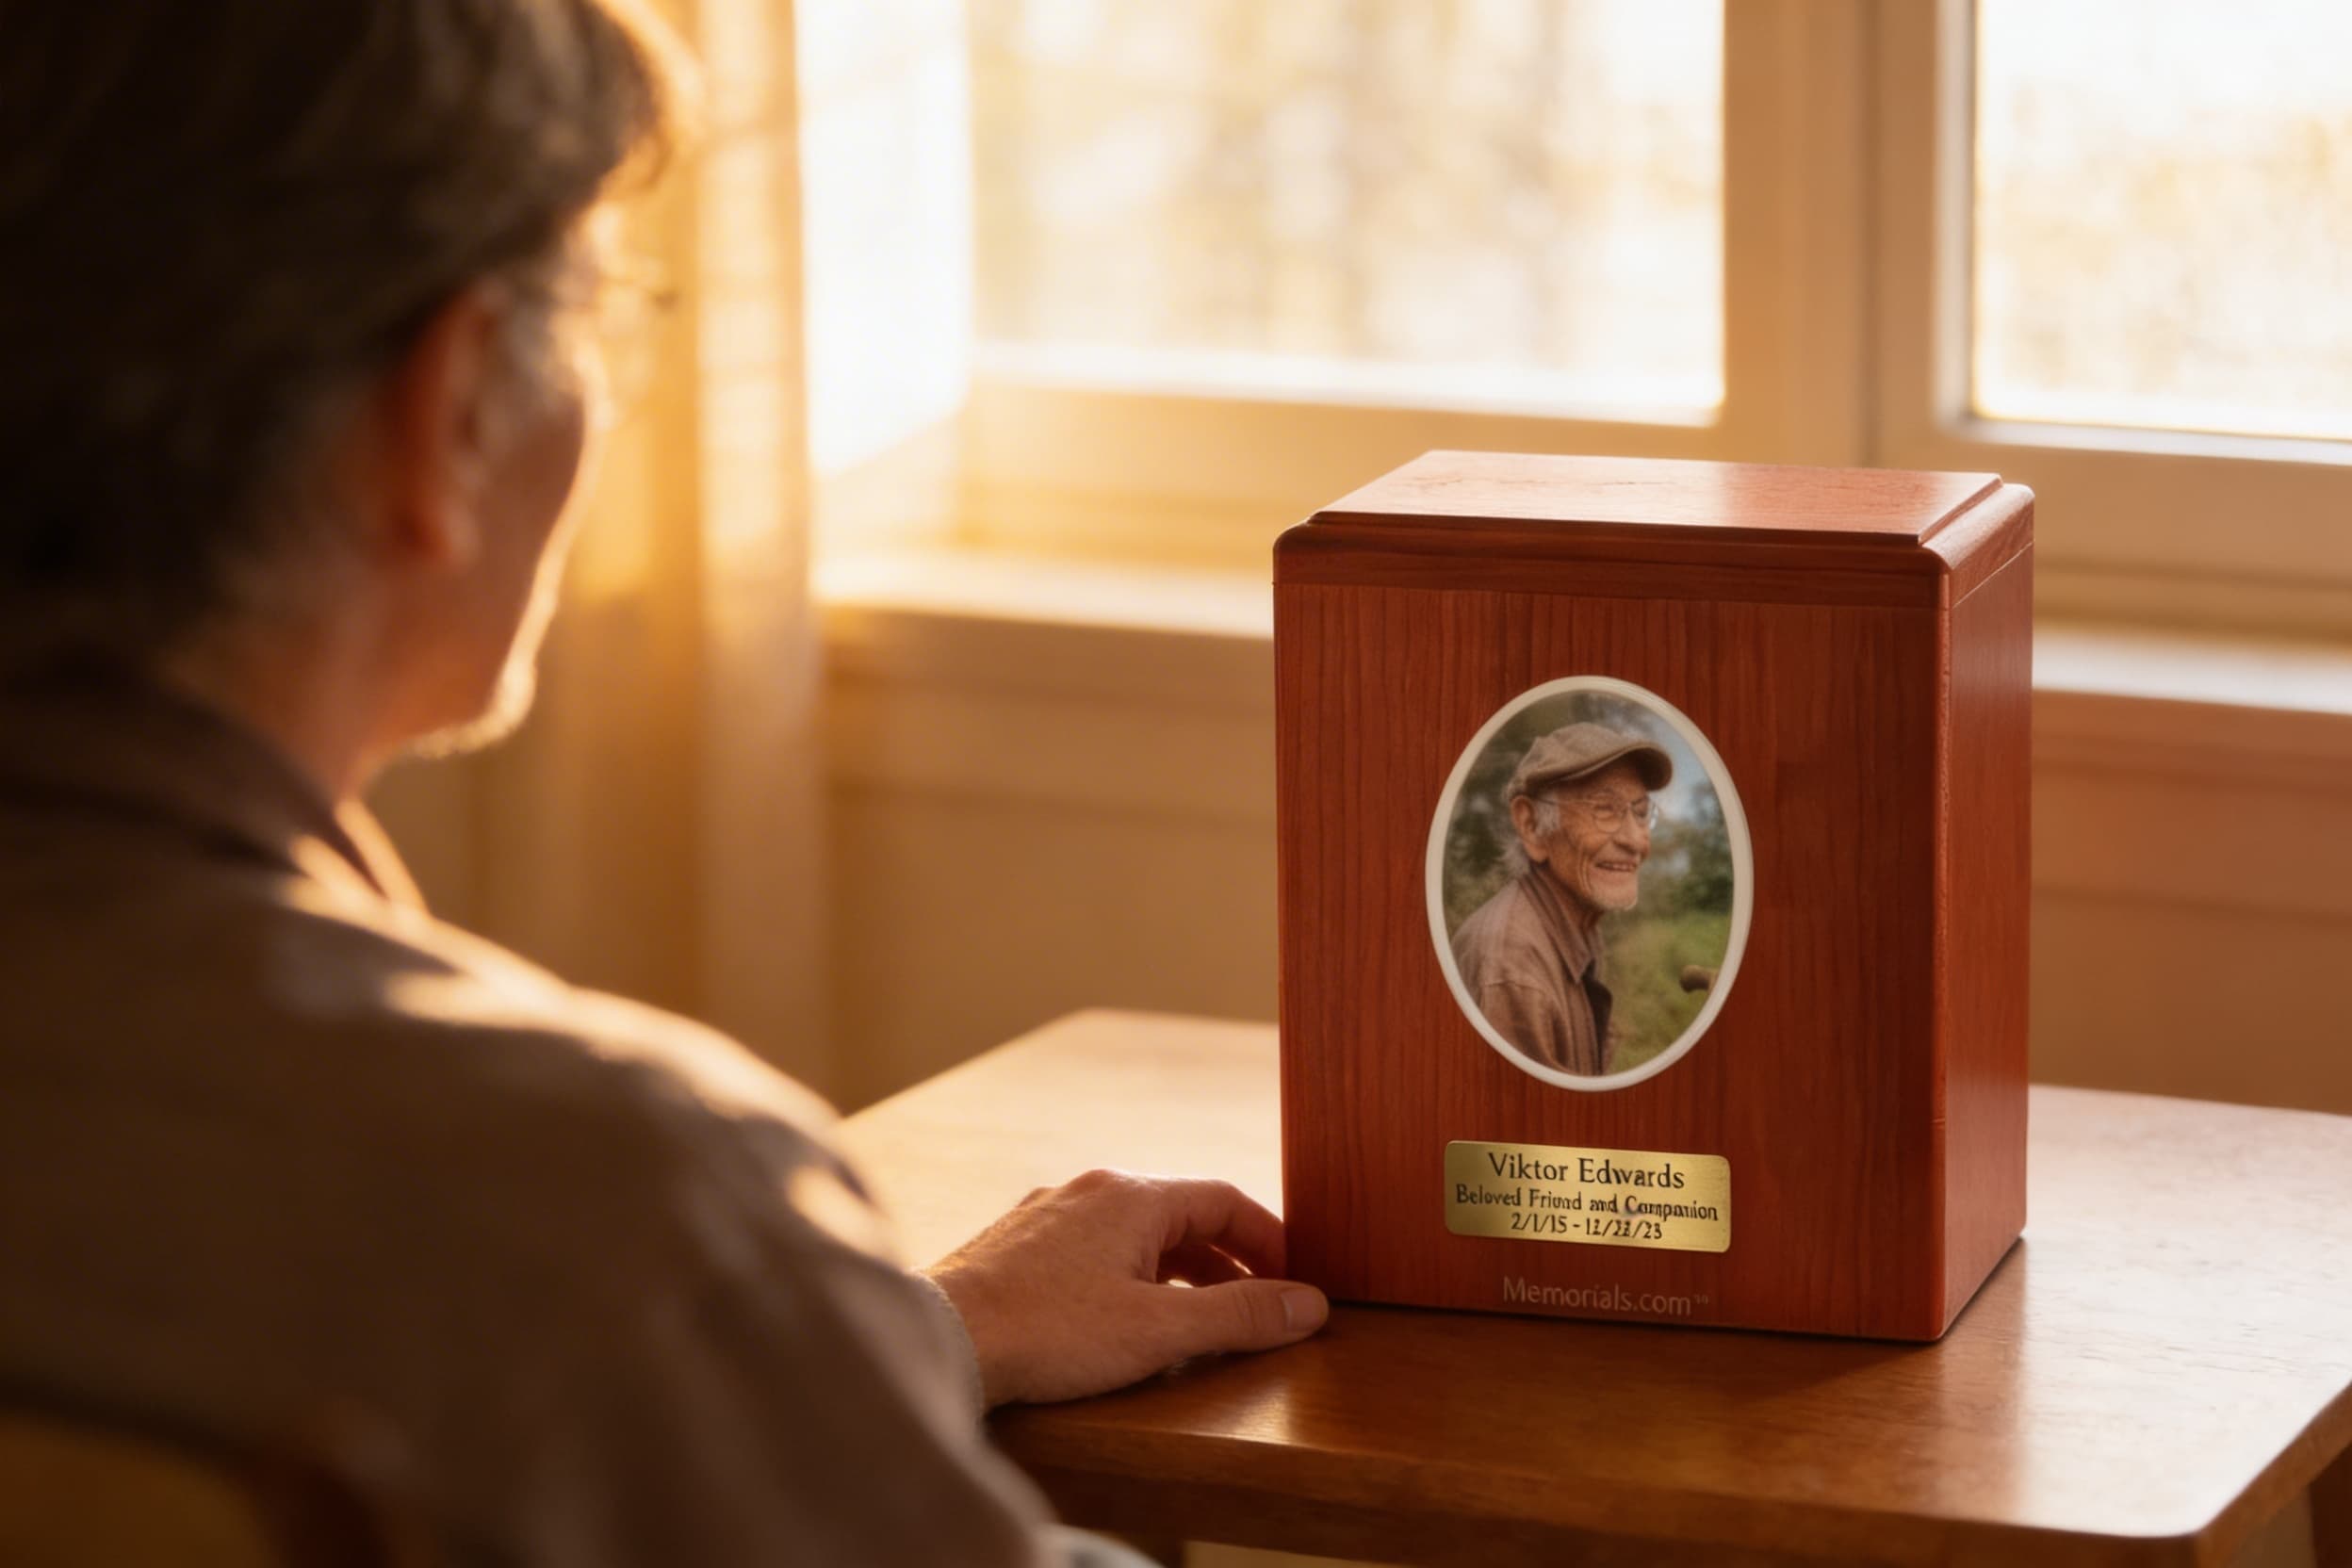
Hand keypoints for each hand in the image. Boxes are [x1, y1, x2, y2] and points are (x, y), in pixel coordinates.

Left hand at [922, 1169, 1330, 1406]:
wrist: (942, 1339)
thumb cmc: (1047, 1332)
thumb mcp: (1159, 1329)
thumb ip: (1238, 1316)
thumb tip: (1310, 1305)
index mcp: (1132, 1196)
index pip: (1224, 1198)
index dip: (1269, 1239)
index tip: (1294, 1280)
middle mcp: (1090, 1191)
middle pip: (1180, 1214)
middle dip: (1227, 1259)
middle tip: (1257, 1304)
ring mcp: (1047, 1214)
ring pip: (1133, 1233)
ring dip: (1178, 1270)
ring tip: (1200, 1317)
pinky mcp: (1016, 1245)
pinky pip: (1093, 1248)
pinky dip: (1129, 1275)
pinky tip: (1124, 1316)